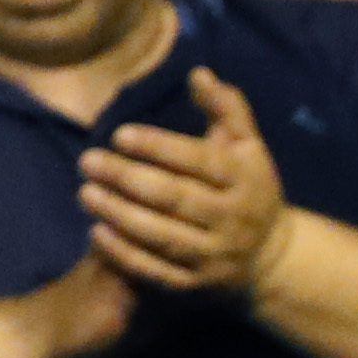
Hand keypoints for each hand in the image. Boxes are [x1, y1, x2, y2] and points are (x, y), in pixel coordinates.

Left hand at [85, 70, 291, 299]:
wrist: (272, 256)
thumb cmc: (248, 188)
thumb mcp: (247, 146)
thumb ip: (226, 108)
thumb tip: (198, 72)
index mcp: (245, 181)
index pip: (200, 162)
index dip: (159, 147)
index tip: (118, 135)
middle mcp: (233, 220)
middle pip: (176, 199)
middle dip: (128, 179)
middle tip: (87, 161)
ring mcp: (216, 256)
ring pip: (164, 237)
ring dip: (120, 215)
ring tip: (85, 193)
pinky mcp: (198, 285)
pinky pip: (158, 272)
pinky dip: (126, 254)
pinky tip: (96, 232)